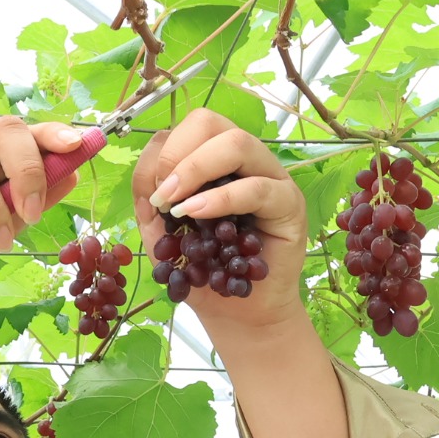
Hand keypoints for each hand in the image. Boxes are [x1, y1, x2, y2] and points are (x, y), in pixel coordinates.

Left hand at [131, 110, 310, 342]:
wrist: (235, 315)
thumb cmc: (203, 271)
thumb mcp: (161, 232)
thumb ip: (148, 194)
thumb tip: (150, 160)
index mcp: (215, 159)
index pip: (191, 126)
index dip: (166, 150)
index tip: (152, 193)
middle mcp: (245, 160)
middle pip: (211, 122)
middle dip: (178, 154)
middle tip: (163, 195)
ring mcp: (271, 177)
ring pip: (237, 143)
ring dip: (195, 170)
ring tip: (176, 207)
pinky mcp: (290, 204)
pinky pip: (257, 188)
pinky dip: (221, 199)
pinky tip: (197, 214)